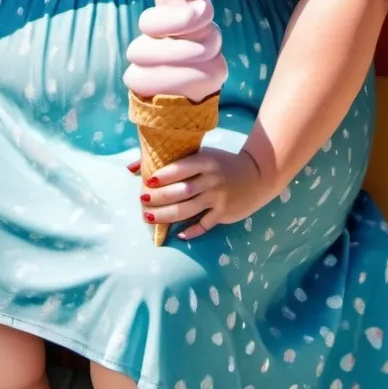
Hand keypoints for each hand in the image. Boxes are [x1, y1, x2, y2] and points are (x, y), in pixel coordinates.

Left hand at [127, 146, 273, 240]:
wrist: (257, 174)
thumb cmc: (219, 163)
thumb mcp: (199, 155)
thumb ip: (168, 160)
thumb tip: (130, 168)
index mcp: (205, 161)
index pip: (181, 168)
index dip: (163, 176)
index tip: (147, 181)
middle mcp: (212, 179)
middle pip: (182, 191)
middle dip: (160, 197)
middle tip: (143, 201)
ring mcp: (219, 197)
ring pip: (189, 210)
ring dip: (167, 215)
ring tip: (149, 217)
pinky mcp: (225, 213)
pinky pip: (205, 225)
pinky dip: (192, 231)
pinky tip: (178, 233)